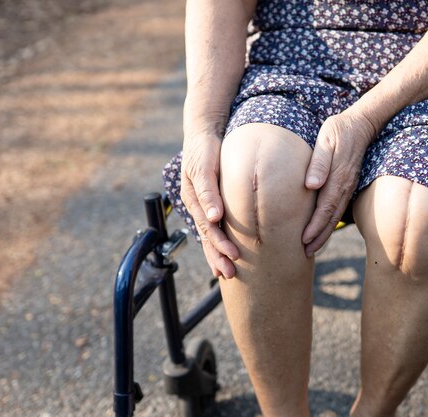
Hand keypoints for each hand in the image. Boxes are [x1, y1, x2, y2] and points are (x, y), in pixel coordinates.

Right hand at [181, 133, 238, 277]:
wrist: (205, 133)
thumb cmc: (205, 149)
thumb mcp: (204, 167)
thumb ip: (208, 191)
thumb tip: (214, 217)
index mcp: (194, 199)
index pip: (208, 228)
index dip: (220, 244)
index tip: (234, 256)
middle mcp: (197, 205)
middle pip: (207, 236)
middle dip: (218, 256)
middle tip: (231, 273)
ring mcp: (203, 205)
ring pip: (209, 235)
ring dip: (218, 253)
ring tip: (227, 273)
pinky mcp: (212, 202)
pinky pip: (215, 226)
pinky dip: (220, 241)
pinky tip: (226, 253)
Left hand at [302, 110, 376, 256]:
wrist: (362, 123)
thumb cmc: (339, 129)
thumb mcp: (326, 139)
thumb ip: (319, 162)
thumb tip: (310, 185)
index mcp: (338, 177)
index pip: (325, 208)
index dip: (314, 227)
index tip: (303, 241)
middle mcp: (345, 186)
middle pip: (331, 218)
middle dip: (318, 237)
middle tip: (305, 253)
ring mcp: (348, 187)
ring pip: (336, 216)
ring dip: (324, 233)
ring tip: (311, 247)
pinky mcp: (348, 185)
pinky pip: (339, 208)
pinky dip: (330, 222)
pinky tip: (322, 229)